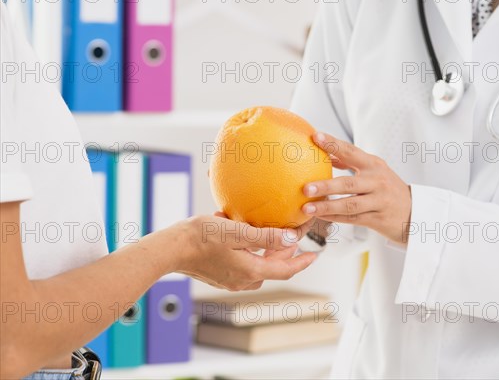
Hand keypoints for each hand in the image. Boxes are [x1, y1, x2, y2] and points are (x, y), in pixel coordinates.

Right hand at [173, 214, 316, 290]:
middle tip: (292, 239)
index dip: (302, 262)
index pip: (285, 270)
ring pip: (257, 267)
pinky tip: (243, 236)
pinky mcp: (219, 275)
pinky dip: (250, 253)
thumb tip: (291, 237)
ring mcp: (230, 280)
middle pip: (272, 269)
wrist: (170, 249)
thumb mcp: (237, 232)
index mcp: (250, 271)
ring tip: (270, 236)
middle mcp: (242, 280)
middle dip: (285, 255)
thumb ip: (266, 235)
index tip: (315, 254)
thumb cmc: (201, 237)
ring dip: (267, 253)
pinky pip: (242, 265)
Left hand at [301, 132, 411, 245]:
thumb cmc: (388, 189)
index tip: (315, 137)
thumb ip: (351, 162)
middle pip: (348, 183)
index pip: (351, 151)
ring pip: (349, 204)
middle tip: (305, 188)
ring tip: (307, 208)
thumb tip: (327, 154)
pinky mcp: (378, 219)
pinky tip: (319, 217)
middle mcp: (377, 181)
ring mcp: (379, 201)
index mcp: (374, 165)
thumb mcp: (374, 171)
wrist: (415, 212)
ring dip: (326, 207)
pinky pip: (352, 219)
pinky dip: (335, 218)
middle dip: (326, 185)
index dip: (332, 144)